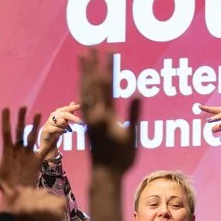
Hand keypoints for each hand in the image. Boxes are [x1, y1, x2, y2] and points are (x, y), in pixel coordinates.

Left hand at [0, 107, 44, 193]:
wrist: (15, 194)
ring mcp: (28, 154)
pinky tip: (56, 134)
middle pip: (20, 131)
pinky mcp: (36, 161)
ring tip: (37, 114)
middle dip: (21, 119)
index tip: (6, 108)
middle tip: (23, 107)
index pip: (6, 132)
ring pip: (31, 137)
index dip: (6, 120)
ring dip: (34, 125)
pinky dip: (51, 143)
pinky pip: (44, 150)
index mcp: (7, 150)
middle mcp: (18, 150)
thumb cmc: (2, 183)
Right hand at [37, 103, 83, 160]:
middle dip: (74, 118)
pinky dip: (61, 131)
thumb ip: (69, 112)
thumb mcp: (64, 120)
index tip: (80, 106)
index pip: (66, 108)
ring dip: (67, 126)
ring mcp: (49, 122)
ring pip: (61, 122)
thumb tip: (74, 102)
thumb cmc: (56, 129)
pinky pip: (56, 129)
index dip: (73, 107)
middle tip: (82, 123)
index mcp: (58, 112)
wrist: (47, 140)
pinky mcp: (46, 130)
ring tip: (69, 130)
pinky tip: (63, 132)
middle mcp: (53, 116)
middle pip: (65, 114)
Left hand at [79, 49, 140, 173]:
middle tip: (92, 45)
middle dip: (92, 63)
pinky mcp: (87, 122)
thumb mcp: (131, 137)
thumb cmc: (121, 159)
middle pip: (92, 83)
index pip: (107, 85)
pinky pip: (83, 99)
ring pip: (84, 89)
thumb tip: (138, 93)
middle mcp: (93, 114)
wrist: (104, 175)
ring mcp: (88, 118)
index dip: (109, 66)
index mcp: (105, 116)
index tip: (110, 50)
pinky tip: (83, 79)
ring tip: (83, 55)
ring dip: (84, 71)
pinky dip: (83, 85)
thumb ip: (134, 115)